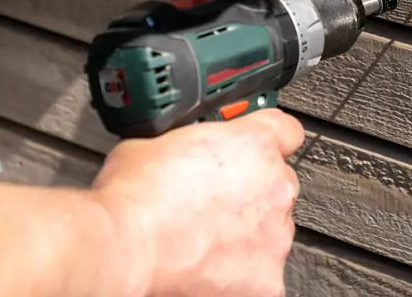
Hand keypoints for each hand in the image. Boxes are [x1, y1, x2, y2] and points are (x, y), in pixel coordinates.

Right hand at [93, 109, 304, 296]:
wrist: (125, 247)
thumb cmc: (135, 196)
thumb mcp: (158, 140)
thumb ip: (190, 141)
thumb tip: (183, 149)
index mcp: (255, 144)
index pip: (286, 132)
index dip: (267, 141)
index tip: (253, 152)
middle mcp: (276, 187)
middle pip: (277, 184)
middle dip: (251, 193)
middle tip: (212, 204)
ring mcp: (275, 235)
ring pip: (272, 230)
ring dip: (247, 233)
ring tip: (203, 240)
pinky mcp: (267, 280)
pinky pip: (262, 274)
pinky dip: (240, 274)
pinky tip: (208, 267)